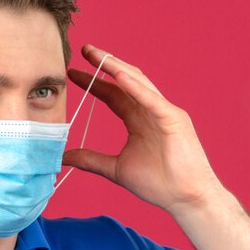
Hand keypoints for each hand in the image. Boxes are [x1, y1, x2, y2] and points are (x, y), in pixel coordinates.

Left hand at [63, 44, 224, 216]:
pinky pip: (152, 99)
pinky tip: (118, 75)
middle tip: (84, 50)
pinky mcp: (175, 120)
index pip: (112, 94)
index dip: (94, 82)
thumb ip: (90, 159)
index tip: (73, 73)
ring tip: (97, 56)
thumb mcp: (115, 168)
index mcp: (138, 120)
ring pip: (138, 82)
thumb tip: (64, 156)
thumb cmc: (158, 184)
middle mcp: (151, 111)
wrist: (185, 200)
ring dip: (117, 67)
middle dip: (104, 64)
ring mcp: (164, 112)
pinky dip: (136, 87)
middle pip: (124, 80)